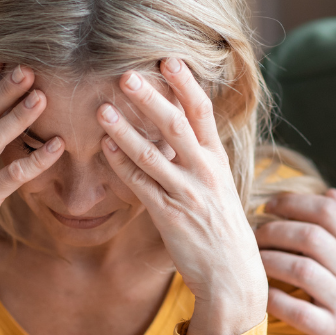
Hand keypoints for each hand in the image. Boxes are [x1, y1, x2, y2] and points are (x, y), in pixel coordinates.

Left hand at [97, 58, 266, 334]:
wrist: (233, 276)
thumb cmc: (222, 229)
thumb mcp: (219, 187)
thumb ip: (200, 158)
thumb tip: (182, 128)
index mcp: (218, 160)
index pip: (203, 113)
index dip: (186, 84)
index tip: (168, 58)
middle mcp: (205, 173)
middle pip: (176, 126)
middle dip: (151, 99)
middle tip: (125, 74)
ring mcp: (188, 195)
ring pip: (152, 156)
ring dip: (125, 131)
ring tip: (102, 109)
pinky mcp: (170, 218)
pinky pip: (141, 187)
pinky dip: (122, 167)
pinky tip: (105, 149)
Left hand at [256, 189, 335, 334]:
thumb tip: (330, 193)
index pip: (330, 212)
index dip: (294, 203)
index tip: (269, 206)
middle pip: (311, 237)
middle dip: (275, 230)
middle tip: (254, 233)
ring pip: (301, 270)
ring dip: (269, 260)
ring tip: (251, 259)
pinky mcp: (335, 334)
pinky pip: (296, 310)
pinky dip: (272, 299)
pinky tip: (258, 294)